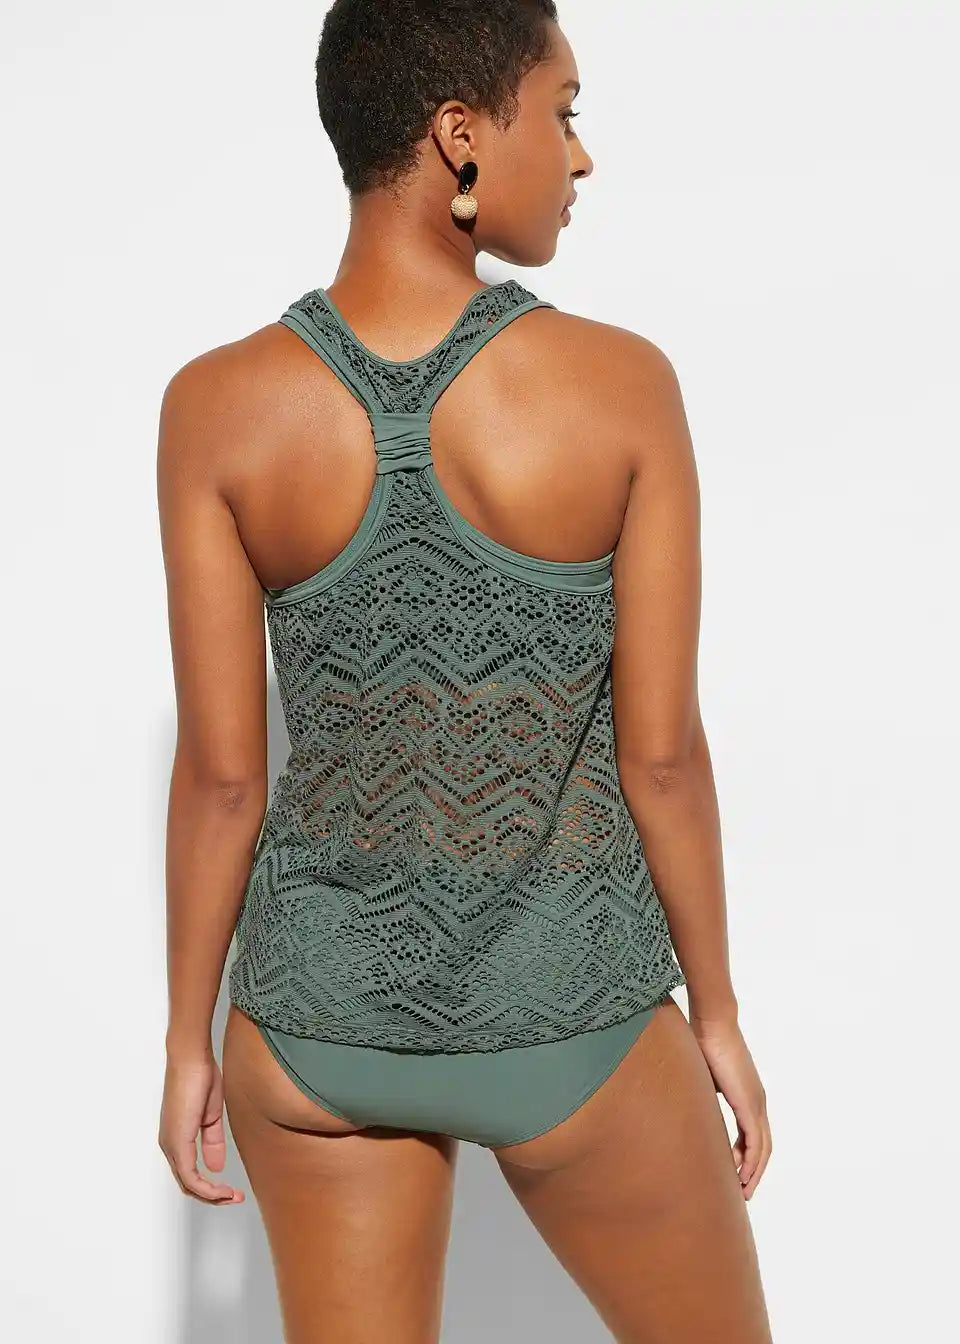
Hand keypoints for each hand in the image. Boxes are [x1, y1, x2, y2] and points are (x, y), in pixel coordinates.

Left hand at [158, 1053, 244, 1203]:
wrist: (192, 1059)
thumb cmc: (200, 1078)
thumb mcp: (211, 1116)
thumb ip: (212, 1142)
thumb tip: (216, 1167)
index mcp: (177, 1139)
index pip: (190, 1174)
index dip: (211, 1186)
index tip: (233, 1189)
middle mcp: (169, 1146)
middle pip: (188, 1185)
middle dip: (212, 1196)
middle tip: (234, 1197)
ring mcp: (171, 1145)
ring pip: (188, 1184)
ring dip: (212, 1195)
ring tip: (233, 1196)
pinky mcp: (177, 1143)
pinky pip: (190, 1176)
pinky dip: (207, 1187)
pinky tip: (222, 1189)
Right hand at [691, 1016, 770, 1199]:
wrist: (712, 1023)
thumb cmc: (702, 1041)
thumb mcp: (700, 1077)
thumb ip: (699, 1094)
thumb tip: (683, 1102)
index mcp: (747, 1095)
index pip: (752, 1134)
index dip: (745, 1156)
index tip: (733, 1173)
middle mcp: (757, 1102)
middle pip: (762, 1147)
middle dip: (753, 1171)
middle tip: (742, 1192)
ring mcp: (756, 1103)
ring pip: (763, 1149)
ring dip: (754, 1172)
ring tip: (743, 1191)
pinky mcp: (750, 1104)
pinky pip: (756, 1142)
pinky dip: (751, 1162)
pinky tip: (742, 1177)